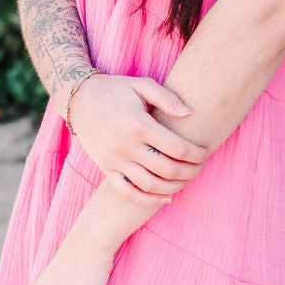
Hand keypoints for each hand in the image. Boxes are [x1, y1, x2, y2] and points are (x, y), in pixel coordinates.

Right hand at [66, 72, 208, 206]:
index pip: (177, 148)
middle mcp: (127, 146)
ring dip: (174, 187)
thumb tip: (190, 113)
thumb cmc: (115, 89)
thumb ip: (167, 98)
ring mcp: (115, 160)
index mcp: (139, 124)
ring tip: (186, 180)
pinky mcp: (106, 169)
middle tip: (200, 168)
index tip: (205, 153)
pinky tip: (165, 197)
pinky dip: (148, 200)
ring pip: (150, 185)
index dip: (197, 154)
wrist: (78, 99)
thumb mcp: (141, 85)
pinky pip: (128, 193)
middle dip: (190, 172)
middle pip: (168, 169)